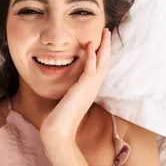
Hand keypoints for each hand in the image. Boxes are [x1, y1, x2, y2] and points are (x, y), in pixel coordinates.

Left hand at [40, 28, 111, 147]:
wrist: (58, 133)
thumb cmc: (60, 120)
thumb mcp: (67, 101)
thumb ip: (70, 92)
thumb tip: (66, 88)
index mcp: (89, 90)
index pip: (99, 68)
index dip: (101, 54)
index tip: (100, 41)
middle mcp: (92, 89)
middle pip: (105, 63)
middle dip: (106, 46)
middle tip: (107, 31)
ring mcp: (89, 89)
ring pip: (101, 64)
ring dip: (103, 48)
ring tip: (104, 33)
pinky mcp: (82, 90)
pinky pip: (90, 70)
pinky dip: (92, 57)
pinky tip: (90, 46)